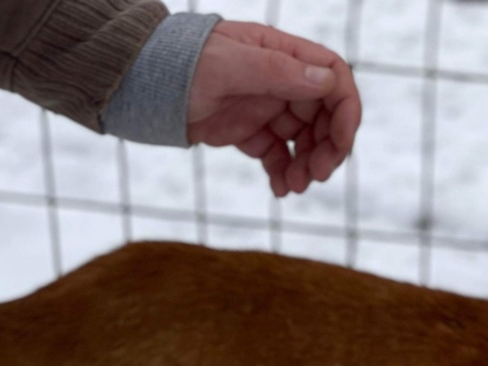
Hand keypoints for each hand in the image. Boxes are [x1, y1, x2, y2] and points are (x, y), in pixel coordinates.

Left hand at [187, 20, 361, 196]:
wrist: (143, 85)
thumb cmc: (180, 63)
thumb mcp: (228, 65)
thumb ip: (278, 71)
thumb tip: (327, 79)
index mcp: (281, 54)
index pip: (333, 77)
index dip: (345, 110)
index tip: (341, 142)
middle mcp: (280, 81)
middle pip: (324, 116)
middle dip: (327, 148)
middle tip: (318, 175)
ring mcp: (266, 108)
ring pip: (304, 141)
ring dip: (307, 166)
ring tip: (294, 187)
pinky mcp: (251, 133)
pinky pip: (279, 157)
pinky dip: (284, 175)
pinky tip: (280, 190)